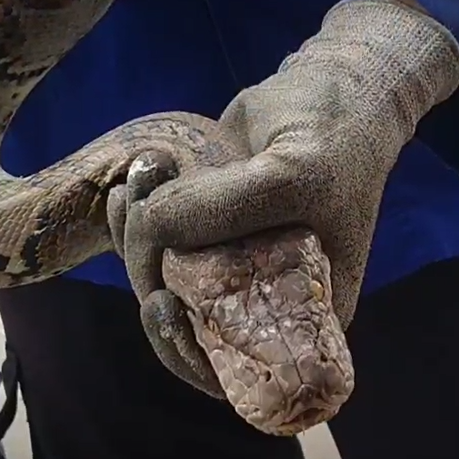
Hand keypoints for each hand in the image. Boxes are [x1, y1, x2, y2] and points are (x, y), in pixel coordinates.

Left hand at [109, 0, 458, 391]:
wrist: (332, 88)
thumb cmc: (332, 141)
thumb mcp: (291, 176)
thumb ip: (224, 209)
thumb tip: (152, 230)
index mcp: (299, 317)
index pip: (234, 371)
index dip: (186, 354)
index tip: (162, 305)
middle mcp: (262, 299)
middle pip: (186, 325)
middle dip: (149, 276)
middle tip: (137, 214)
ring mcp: (230, 264)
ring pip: (163, 281)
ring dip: (135, 240)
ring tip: (136, 184)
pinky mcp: (205, 228)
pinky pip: (158, 244)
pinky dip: (133, 221)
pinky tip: (126, 190)